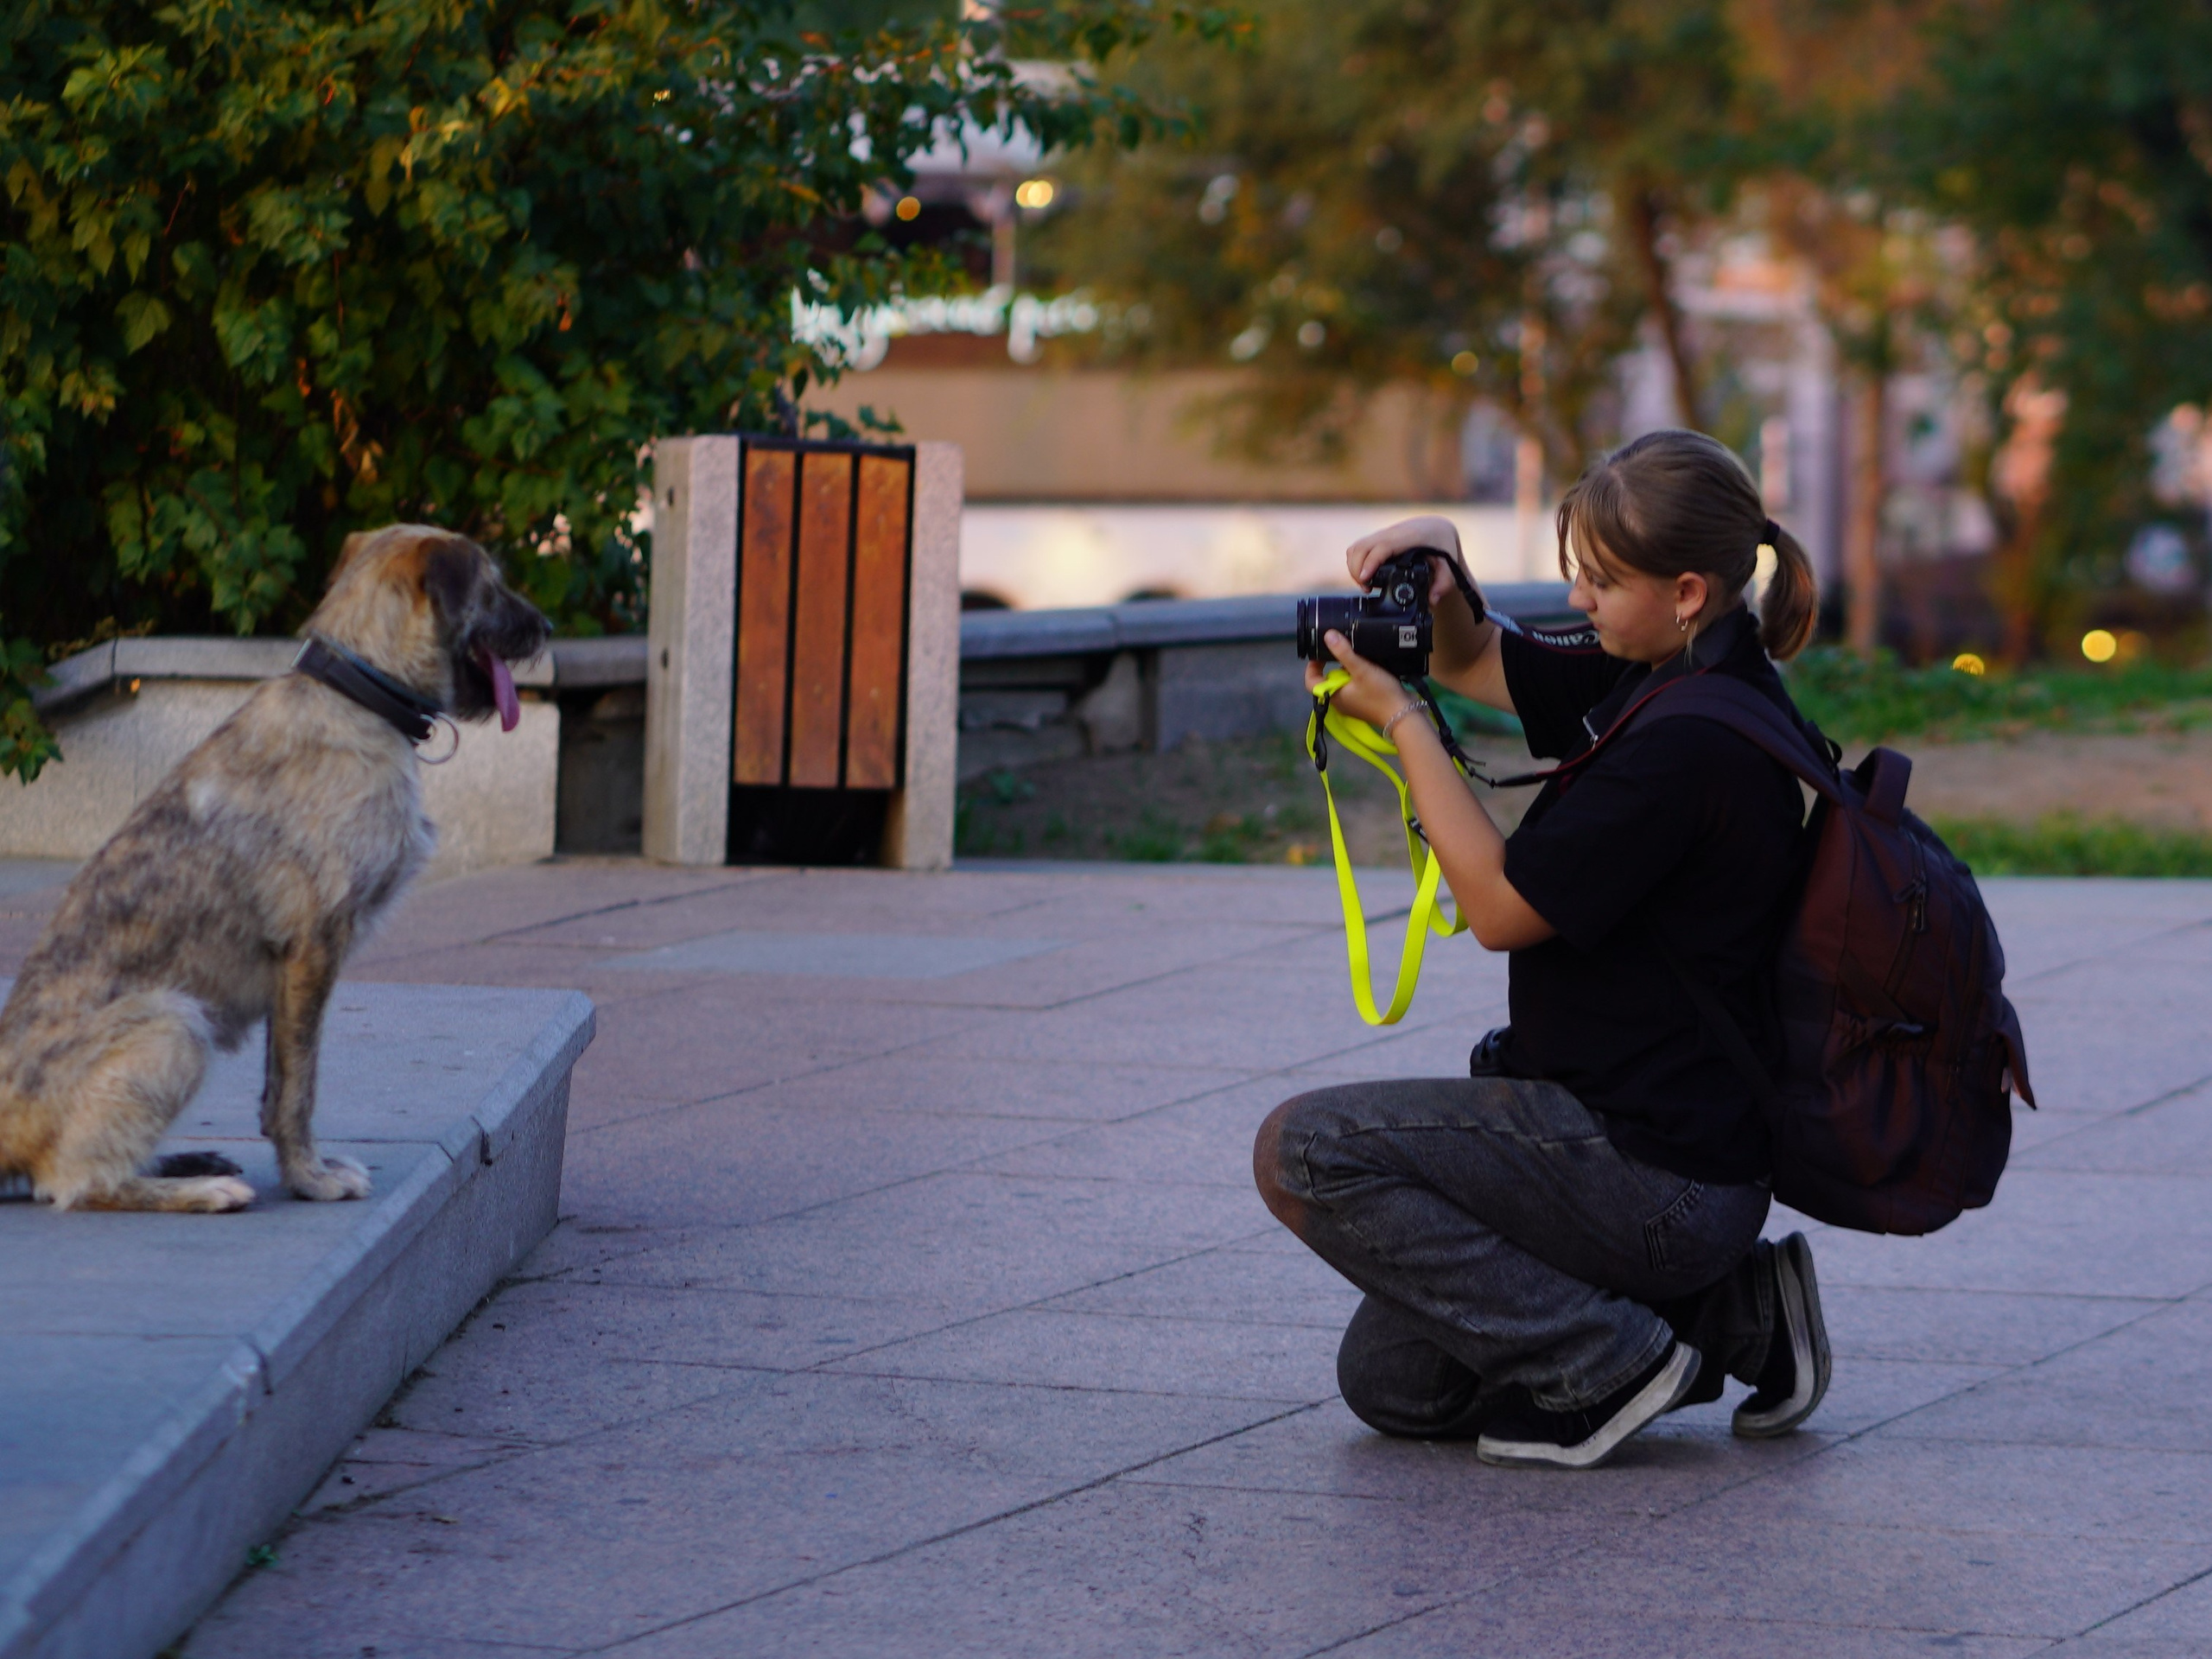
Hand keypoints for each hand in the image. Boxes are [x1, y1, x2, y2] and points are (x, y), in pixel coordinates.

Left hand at [1305, 630, 1416, 728]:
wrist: (1404, 714)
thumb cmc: (1380, 693)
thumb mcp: (1361, 669)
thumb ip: (1343, 652)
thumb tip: (1328, 635)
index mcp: (1333, 696)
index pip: (1311, 682)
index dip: (1312, 667)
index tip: (1320, 653)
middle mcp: (1340, 701)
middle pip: (1329, 680)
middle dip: (1334, 664)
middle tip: (1343, 650)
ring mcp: (1353, 703)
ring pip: (1343, 682)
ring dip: (1348, 669)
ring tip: (1359, 656)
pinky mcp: (1365, 702)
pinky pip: (1355, 686)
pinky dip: (1359, 675)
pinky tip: (1369, 666)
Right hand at [1346, 514, 1477, 609]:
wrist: (1435, 527)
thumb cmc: (1441, 544)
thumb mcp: (1449, 563)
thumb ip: (1444, 582)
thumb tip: (1433, 600)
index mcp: (1408, 537)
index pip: (1383, 547)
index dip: (1370, 562)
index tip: (1365, 579)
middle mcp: (1391, 533)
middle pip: (1362, 547)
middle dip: (1357, 570)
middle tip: (1366, 589)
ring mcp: (1381, 535)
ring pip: (1356, 547)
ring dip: (1353, 566)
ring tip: (1364, 584)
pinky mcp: (1375, 538)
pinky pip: (1357, 547)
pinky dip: (1355, 562)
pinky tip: (1364, 575)